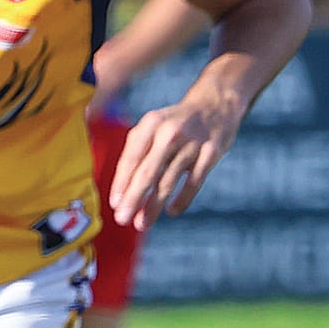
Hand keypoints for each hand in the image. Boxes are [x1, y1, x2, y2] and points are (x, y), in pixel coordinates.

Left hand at [106, 98, 236, 229]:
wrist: (214, 104)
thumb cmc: (174, 123)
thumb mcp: (152, 126)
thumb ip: (137, 151)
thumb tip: (121, 188)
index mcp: (149, 124)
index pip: (131, 158)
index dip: (121, 183)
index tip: (114, 204)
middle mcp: (169, 132)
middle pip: (147, 172)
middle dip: (133, 198)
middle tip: (122, 219)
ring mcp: (192, 143)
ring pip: (169, 181)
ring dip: (154, 205)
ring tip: (142, 223)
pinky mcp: (212, 152)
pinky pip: (194, 181)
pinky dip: (182, 199)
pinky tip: (172, 212)